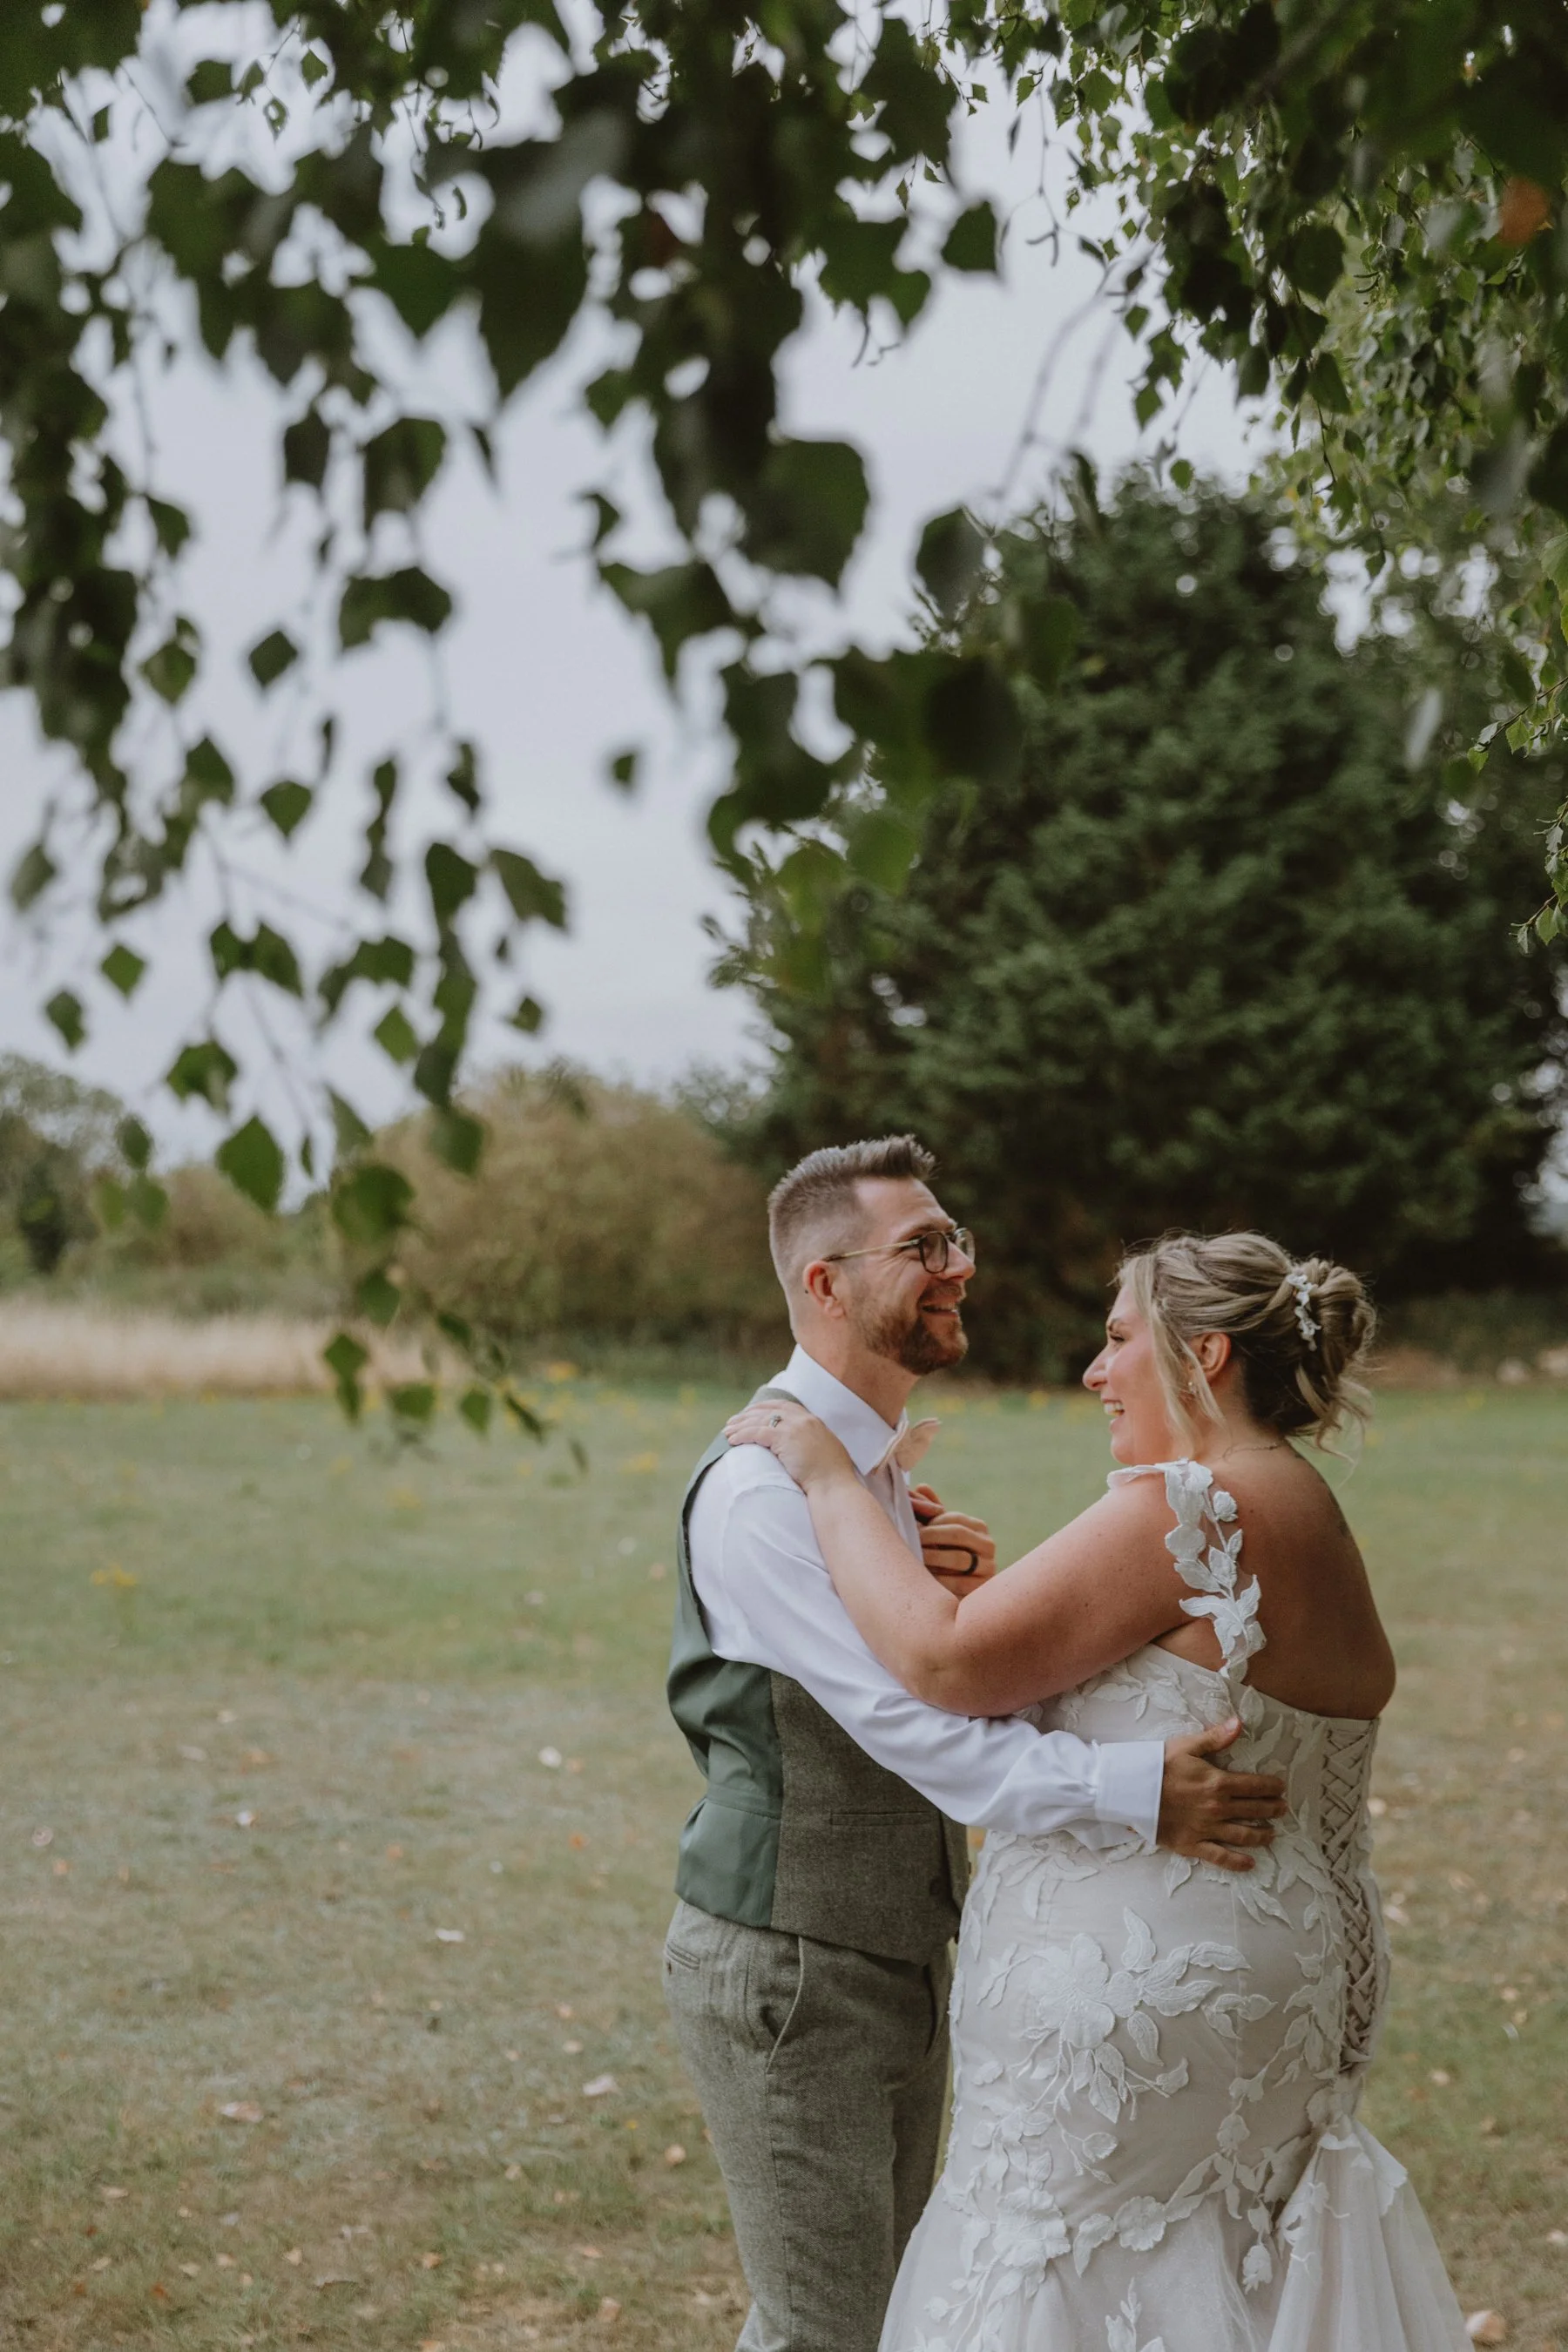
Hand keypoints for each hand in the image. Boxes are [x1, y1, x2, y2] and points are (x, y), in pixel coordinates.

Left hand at [725, 1399, 855, 1492]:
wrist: (834, 1485)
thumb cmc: (831, 1476)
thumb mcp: (824, 1451)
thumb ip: (811, 1442)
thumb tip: (797, 1448)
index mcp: (813, 1420)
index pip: (783, 1406)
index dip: (764, 1408)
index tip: (751, 1413)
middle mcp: (803, 1419)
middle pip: (768, 1410)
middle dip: (748, 1415)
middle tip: (732, 1422)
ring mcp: (794, 1426)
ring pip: (760, 1420)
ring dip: (740, 1426)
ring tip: (727, 1433)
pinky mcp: (784, 1438)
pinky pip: (757, 1432)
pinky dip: (743, 1435)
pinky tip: (733, 1440)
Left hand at [911, 1485, 997, 1589]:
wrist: (957, 1595)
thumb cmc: (942, 1557)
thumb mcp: (939, 1534)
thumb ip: (931, 1511)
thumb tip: (921, 1487)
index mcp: (979, 1527)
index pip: (954, 1518)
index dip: (931, 1522)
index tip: (911, 1527)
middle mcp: (988, 1545)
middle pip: (958, 1534)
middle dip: (930, 1536)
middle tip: (910, 1541)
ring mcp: (989, 1567)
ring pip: (959, 1558)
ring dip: (933, 1558)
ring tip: (914, 1560)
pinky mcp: (983, 1588)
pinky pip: (959, 1583)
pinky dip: (939, 1581)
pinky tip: (924, 1580)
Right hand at [1156, 1719, 1287, 1872]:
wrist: (1130, 1790)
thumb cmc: (1158, 1765)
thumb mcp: (1186, 1746)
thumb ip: (1215, 1738)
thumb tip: (1239, 1723)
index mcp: (1218, 1783)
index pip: (1254, 1786)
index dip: (1271, 1787)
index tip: (1281, 1788)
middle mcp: (1217, 1808)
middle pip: (1253, 1810)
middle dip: (1271, 1810)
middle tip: (1282, 1809)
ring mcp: (1206, 1829)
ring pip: (1242, 1835)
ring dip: (1261, 1835)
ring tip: (1271, 1835)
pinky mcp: (1192, 1844)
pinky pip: (1219, 1857)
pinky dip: (1237, 1862)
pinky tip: (1250, 1864)